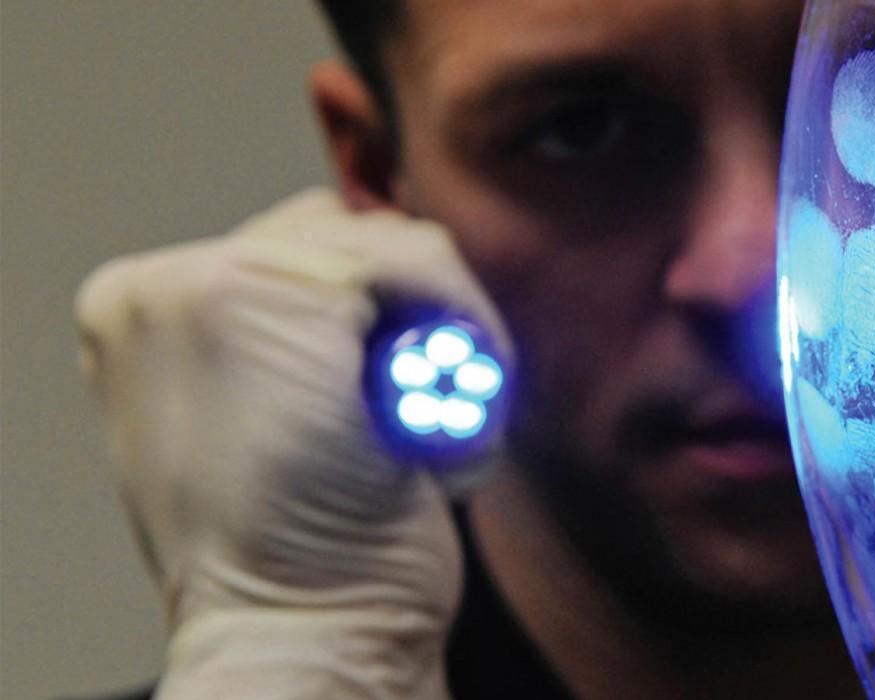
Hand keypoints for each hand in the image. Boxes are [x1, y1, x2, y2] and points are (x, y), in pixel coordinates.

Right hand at [76, 189, 510, 698]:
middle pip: (352, 238)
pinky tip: (448, 432)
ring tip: (434, 443)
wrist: (295, 633)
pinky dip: (470, 339)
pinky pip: (425, 264)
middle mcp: (160, 287)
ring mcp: (204, 281)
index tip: (408, 412)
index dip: (384, 321)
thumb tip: (390, 295)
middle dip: (419, 326)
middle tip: (430, 432)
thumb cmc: (304, 555)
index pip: (301, 250)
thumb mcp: (279, 428)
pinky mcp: (269, 292)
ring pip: (399, 250)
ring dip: (450, 343)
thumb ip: (298, 342)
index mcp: (150, 315)